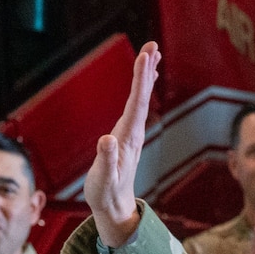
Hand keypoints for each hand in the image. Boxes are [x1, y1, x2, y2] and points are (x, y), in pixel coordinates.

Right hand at [80, 42, 159, 248]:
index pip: (135, 104)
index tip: (145, 57)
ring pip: (141, 99)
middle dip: (146, 70)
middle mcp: (133, 133)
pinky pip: (136, 106)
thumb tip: (106, 141)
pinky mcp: (127, 135)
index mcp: (127, 139)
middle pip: (142, 96)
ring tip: (152, 53)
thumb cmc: (105, 194)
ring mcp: (131, 133)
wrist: (114, 208)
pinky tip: (146, 78)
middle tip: (152, 45)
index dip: (140, 80)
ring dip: (146, 76)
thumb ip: (105, 161)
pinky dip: (141, 89)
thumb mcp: (102, 179)